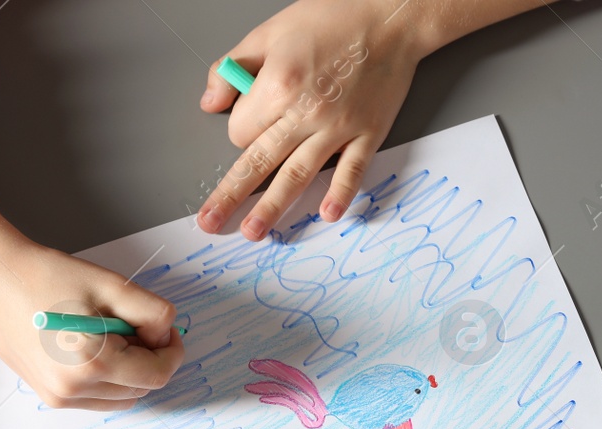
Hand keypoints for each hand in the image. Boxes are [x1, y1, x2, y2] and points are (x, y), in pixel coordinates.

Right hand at [0, 145, 185, 410]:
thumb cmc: (44, 277)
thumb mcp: (111, 286)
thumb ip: (152, 313)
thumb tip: (166, 336)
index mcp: (92, 363)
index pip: (156, 375)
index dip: (171, 352)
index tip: (167, 331)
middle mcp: (74, 389)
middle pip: (141, 389)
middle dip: (149, 359)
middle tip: (135, 324)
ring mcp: (59, 398)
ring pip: (121, 397)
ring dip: (129, 370)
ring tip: (110, 332)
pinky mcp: (49, 396)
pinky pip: (96, 397)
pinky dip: (107, 378)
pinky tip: (93, 345)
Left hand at [197, 0, 427, 240]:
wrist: (390, 16)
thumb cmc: (332, 19)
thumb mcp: (270, 32)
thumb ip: (233, 67)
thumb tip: (210, 102)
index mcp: (278, 85)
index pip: (241, 130)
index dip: (239, 130)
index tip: (250, 122)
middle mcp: (305, 113)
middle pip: (258, 163)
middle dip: (230, 196)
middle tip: (211, 224)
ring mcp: (338, 127)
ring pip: (296, 175)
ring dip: (272, 208)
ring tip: (254, 233)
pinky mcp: (367, 133)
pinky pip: (351, 170)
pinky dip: (340, 194)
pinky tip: (326, 215)